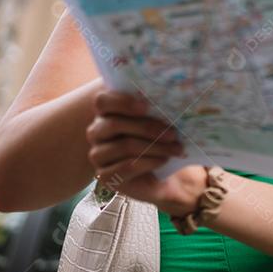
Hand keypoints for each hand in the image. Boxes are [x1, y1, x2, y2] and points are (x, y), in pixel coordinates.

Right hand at [86, 88, 202, 214]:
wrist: (158, 173)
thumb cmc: (156, 139)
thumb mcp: (157, 121)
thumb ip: (155, 108)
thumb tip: (171, 94)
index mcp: (106, 112)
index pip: (102, 101)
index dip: (123, 102)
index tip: (146, 106)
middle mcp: (97, 132)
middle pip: (114, 124)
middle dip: (148, 127)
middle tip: (173, 133)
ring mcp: (98, 155)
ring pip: (124, 146)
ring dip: (155, 147)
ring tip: (175, 148)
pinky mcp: (104, 176)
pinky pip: (127, 166)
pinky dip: (149, 162)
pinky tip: (163, 160)